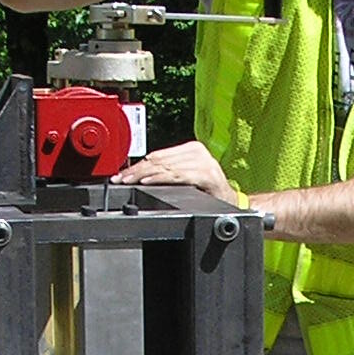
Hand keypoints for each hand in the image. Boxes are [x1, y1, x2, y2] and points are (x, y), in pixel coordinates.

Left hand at [113, 141, 235, 199]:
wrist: (232, 205)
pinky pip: (178, 176)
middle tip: (120, 179)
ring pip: (166, 168)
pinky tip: (148, 182)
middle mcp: (197, 152)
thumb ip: (169, 171)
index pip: (158, 155)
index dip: (138, 165)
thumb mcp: (186, 177)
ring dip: (144, 175)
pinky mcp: (207, 175)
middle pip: (159, 161)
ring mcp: (204, 163)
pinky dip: (160, 179)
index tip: (122, 174)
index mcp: (191, 148)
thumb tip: (142, 172)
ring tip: (129, 181)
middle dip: (137, 171)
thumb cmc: (208, 193)